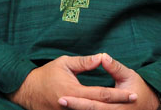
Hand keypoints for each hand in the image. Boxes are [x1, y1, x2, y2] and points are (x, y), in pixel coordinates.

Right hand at [8, 54, 136, 109]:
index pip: (101, 94)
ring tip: (123, 107)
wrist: (26, 90)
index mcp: (74, 91)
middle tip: (134, 100)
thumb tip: (102, 57)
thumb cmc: (46, 74)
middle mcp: (72, 106)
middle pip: (100, 107)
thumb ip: (84, 62)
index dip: (118, 94)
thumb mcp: (65, 63)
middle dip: (118, 104)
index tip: (133, 94)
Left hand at [59, 53, 159, 109]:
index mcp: (118, 103)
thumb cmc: (139, 87)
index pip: (94, 101)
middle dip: (73, 106)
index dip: (77, 100)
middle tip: (59, 100)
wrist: (148, 103)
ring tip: (62, 104)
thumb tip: (103, 56)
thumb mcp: (129, 75)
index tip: (62, 95)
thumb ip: (115, 67)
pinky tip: (72, 108)